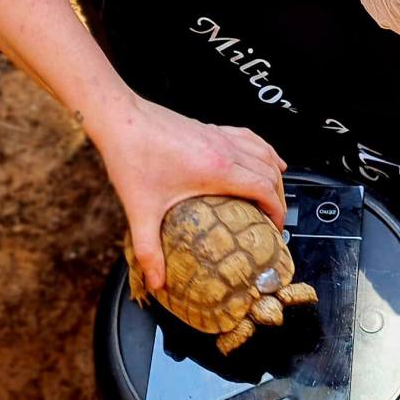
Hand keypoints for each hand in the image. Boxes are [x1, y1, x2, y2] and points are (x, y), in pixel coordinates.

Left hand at [88, 94, 287, 293]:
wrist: (120, 119)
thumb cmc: (131, 156)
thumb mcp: (141, 210)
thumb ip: (149, 250)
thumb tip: (156, 280)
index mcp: (216, 169)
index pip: (264, 189)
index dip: (277, 210)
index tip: (275, 227)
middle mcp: (224, 149)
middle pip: (270, 172)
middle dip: (279, 196)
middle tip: (274, 218)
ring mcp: (218, 136)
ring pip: (264, 151)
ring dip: (274, 172)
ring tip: (276, 192)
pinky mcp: (209, 128)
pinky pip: (248, 136)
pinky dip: (262, 149)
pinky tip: (262, 155)